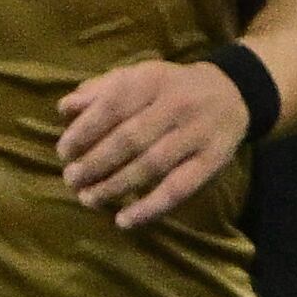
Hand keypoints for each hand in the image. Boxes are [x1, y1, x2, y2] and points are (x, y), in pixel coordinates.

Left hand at [57, 60, 249, 230]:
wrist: (232, 93)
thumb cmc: (171, 89)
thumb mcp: (139, 76)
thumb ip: (101, 90)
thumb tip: (64, 108)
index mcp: (153, 80)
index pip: (112, 106)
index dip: (84, 131)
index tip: (64, 152)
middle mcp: (176, 105)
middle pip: (130, 139)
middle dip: (95, 162)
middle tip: (71, 180)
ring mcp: (196, 134)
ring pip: (151, 165)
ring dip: (115, 187)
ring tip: (88, 199)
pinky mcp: (211, 161)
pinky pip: (178, 188)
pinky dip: (149, 207)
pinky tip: (123, 221)